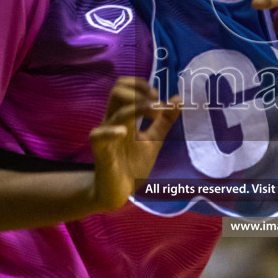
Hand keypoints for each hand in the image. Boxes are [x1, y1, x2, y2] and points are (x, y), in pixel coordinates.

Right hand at [88, 78, 181, 210]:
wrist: (119, 192)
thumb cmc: (132, 165)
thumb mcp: (153, 140)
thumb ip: (164, 120)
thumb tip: (177, 98)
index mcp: (124, 116)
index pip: (123, 86)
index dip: (140, 84)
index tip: (157, 97)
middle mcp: (114, 121)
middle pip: (117, 91)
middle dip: (138, 91)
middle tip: (155, 103)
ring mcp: (107, 135)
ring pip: (115, 110)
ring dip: (137, 107)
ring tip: (154, 116)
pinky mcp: (101, 151)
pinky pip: (99, 135)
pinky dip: (112, 130)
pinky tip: (124, 132)